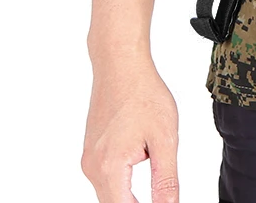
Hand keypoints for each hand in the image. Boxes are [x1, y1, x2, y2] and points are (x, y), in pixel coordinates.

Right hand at [82, 56, 179, 202]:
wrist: (121, 65)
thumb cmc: (144, 94)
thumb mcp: (165, 138)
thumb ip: (166, 179)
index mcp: (109, 168)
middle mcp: (92, 168)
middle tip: (161, 194)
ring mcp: (88, 160)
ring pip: (110, 192)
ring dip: (130, 193)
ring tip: (152, 163)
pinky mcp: (91, 151)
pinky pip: (107, 177)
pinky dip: (124, 179)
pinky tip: (141, 158)